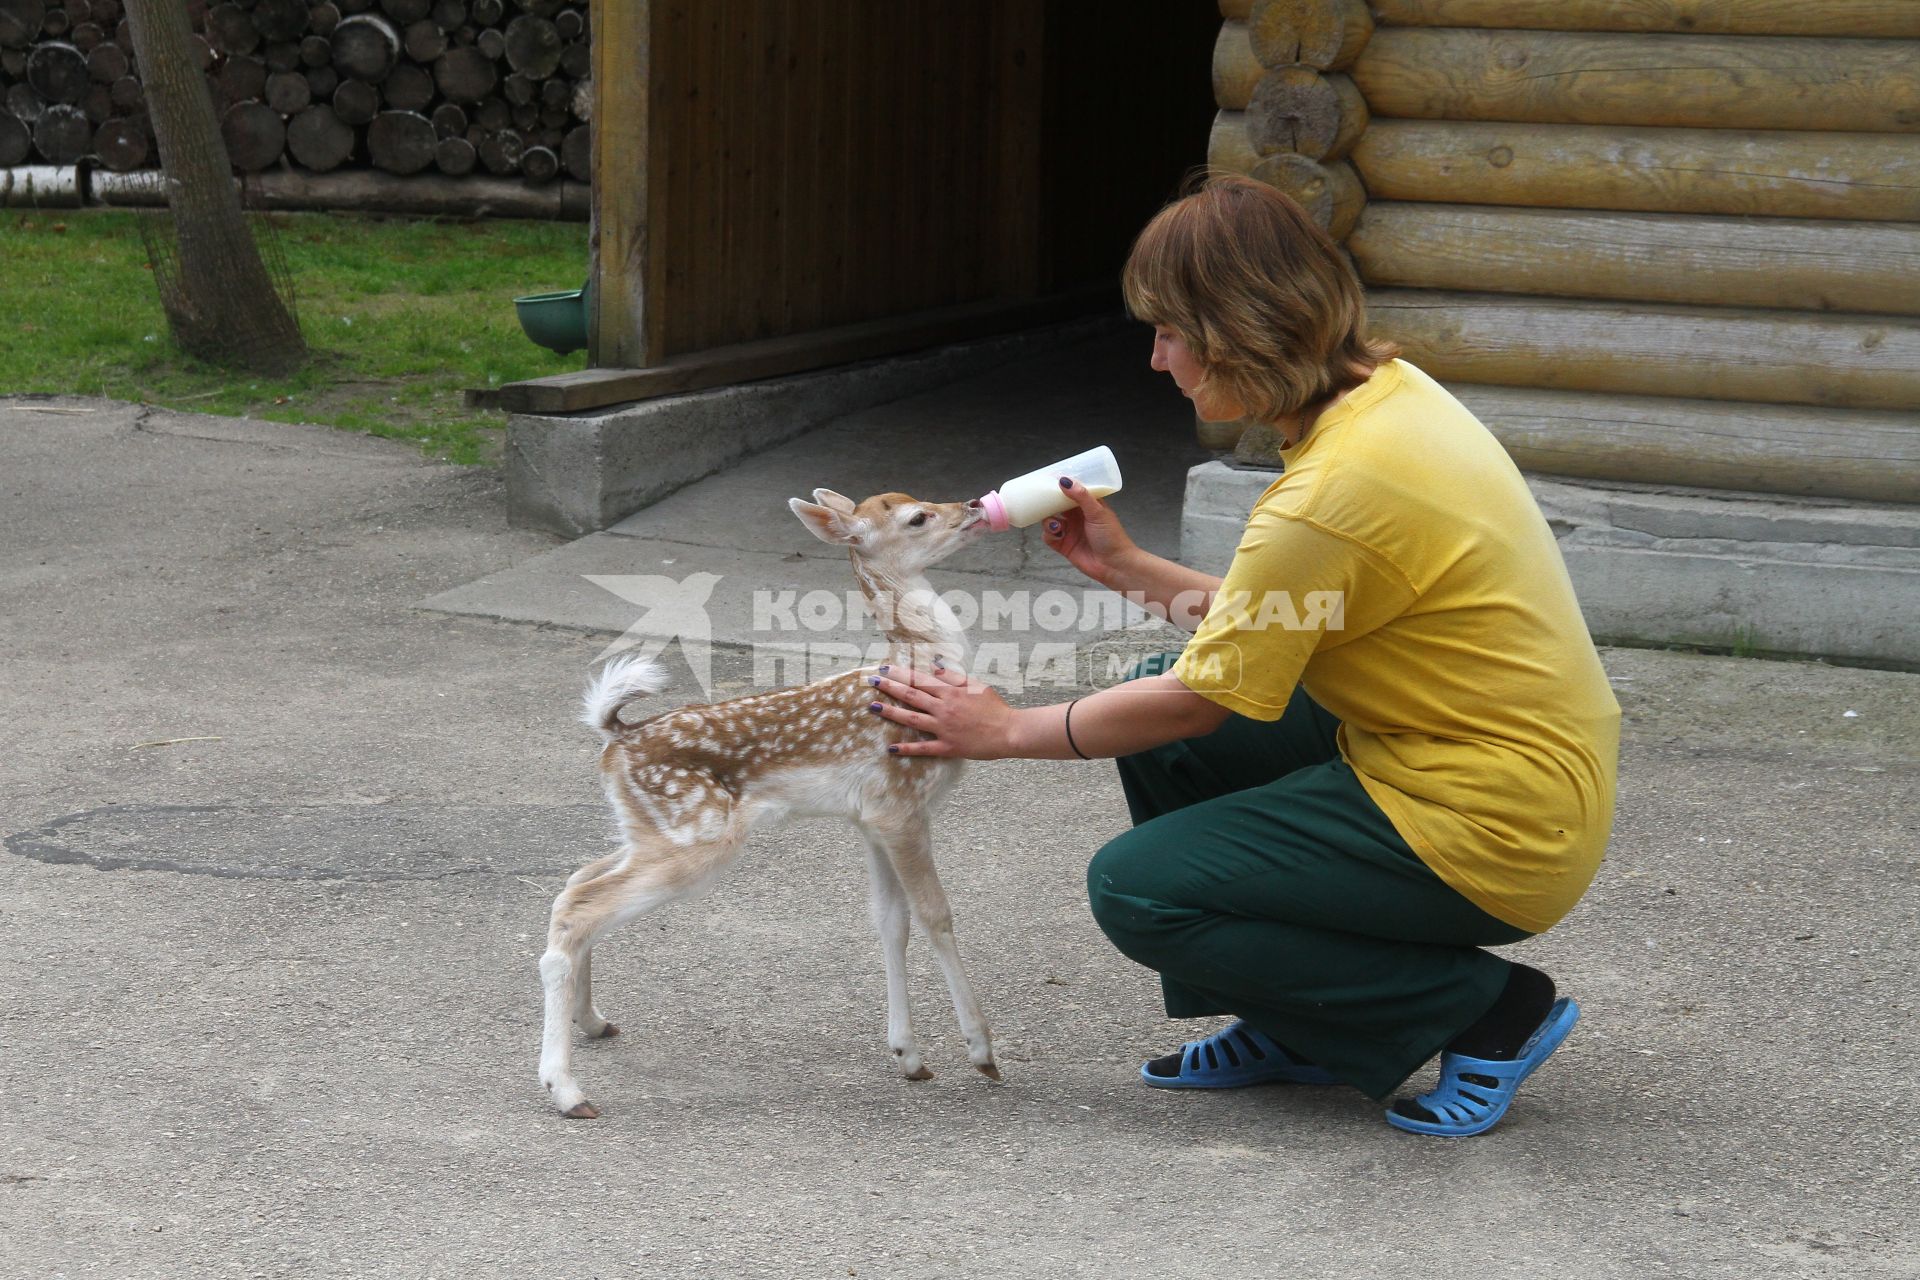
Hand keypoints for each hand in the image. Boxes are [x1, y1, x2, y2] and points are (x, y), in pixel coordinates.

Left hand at [866, 661, 1012, 758]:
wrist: (1009, 732)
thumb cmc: (995, 708)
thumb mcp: (976, 686)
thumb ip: (953, 677)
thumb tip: (933, 667)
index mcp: (951, 692)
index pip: (921, 679)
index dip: (901, 673)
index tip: (885, 668)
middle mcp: (944, 709)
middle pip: (912, 695)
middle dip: (890, 687)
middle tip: (872, 681)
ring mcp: (944, 729)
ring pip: (912, 719)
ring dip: (891, 713)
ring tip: (874, 707)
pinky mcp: (948, 747)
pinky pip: (923, 748)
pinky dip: (907, 748)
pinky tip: (891, 748)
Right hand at [1042, 477, 1138, 587]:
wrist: (1114, 565)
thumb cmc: (1112, 537)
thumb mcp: (1098, 512)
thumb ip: (1081, 496)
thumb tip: (1065, 481)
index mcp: (1088, 506)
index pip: (1071, 492)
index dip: (1061, 486)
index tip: (1049, 478)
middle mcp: (1077, 518)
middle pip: (1057, 506)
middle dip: (1048, 503)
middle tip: (1042, 500)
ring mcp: (1070, 531)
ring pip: (1050, 521)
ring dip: (1048, 520)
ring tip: (1055, 524)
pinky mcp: (1064, 546)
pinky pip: (1049, 537)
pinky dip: (1048, 534)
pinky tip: (1056, 534)